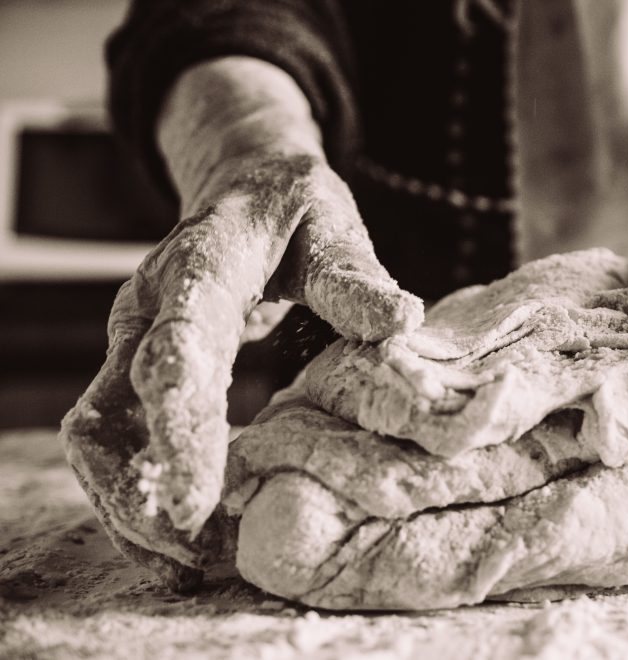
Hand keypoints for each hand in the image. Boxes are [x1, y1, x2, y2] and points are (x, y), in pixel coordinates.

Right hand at [60, 151, 423, 587]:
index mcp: (198, 267)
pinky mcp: (135, 370)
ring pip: (99, 435)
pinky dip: (137, 491)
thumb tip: (401, 320)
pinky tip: (181, 536)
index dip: (181, 425)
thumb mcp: (331, 226)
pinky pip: (114, 440)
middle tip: (199, 552)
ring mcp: (133, 342)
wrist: (247, 189)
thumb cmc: (295, 211)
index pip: (178, 347)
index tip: (196, 501)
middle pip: (118, 407)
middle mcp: (148, 309)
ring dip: (131, 503)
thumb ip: (354, 277)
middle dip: (149, 487)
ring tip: (190, 561)